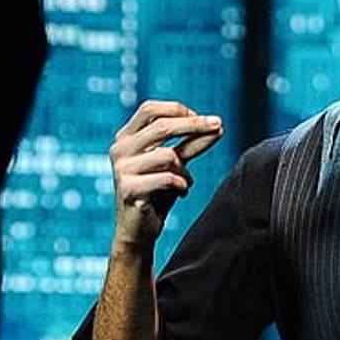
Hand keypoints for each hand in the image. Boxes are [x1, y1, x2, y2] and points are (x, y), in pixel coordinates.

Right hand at [108, 99, 222, 245]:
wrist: (139, 230)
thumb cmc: (157, 193)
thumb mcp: (175, 164)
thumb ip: (191, 144)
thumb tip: (217, 125)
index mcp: (126, 137)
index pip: (151, 109)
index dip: (178, 110)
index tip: (203, 118)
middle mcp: (120, 149)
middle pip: (161, 126)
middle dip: (194, 125)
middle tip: (219, 125)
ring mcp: (121, 169)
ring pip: (167, 156)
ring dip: (185, 169)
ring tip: (185, 183)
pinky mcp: (129, 189)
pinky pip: (167, 178)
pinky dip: (182, 185)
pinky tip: (181, 192)